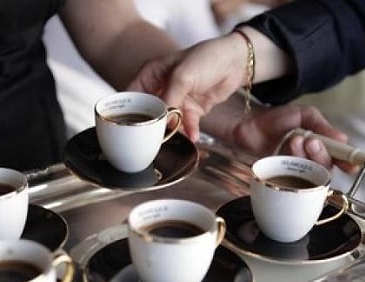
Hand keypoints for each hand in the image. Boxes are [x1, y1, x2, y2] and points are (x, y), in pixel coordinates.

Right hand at [128, 34, 246, 141]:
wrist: (236, 62)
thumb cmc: (206, 59)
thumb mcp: (182, 77)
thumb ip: (169, 100)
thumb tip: (162, 123)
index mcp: (151, 74)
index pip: (132, 94)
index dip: (128, 110)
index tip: (129, 126)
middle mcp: (161, 87)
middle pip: (149, 111)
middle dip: (152, 124)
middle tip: (153, 137)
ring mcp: (176, 99)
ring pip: (167, 120)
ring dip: (172, 130)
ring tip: (176, 139)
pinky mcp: (190, 109)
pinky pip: (185, 123)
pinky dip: (188, 130)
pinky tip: (192, 136)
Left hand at [203, 97, 356, 172]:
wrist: (249, 124)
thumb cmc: (277, 118)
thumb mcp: (304, 115)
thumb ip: (323, 126)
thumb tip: (343, 138)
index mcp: (322, 144)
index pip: (340, 156)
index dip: (348, 162)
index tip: (350, 166)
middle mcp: (311, 158)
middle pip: (327, 167)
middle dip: (321, 155)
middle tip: (310, 141)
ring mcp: (296, 168)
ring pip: (310, 172)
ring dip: (305, 156)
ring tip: (295, 140)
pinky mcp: (282, 174)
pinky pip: (293, 176)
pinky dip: (292, 162)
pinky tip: (287, 148)